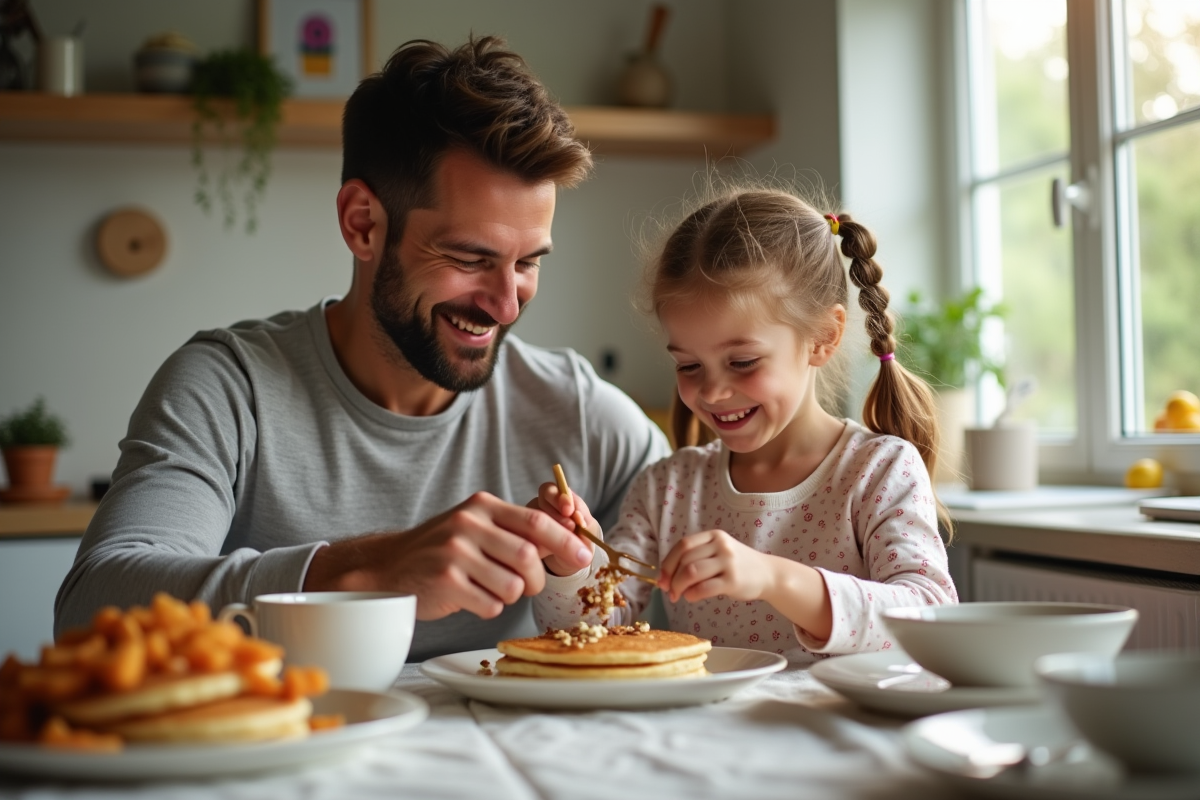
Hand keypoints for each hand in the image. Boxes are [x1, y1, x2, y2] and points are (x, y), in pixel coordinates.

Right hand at [303, 491, 593, 620]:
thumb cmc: (443, 551)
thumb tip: (569, 539)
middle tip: (526, 586)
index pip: (535, 521)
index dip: (565, 541)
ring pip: (513, 585)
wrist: (388, 568)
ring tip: (488, 588)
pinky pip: (490, 604)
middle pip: (529, 557)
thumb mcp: (476, 527)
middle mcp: (468, 523)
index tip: (583, 557)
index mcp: (481, 505)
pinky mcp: (445, 581)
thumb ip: (514, 530)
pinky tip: (470, 598)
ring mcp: (454, 552)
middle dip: (536, 579)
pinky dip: (488, 607)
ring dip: (510, 595)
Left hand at [657, 529, 771, 602]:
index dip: (668, 562)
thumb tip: (665, 578)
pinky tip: (691, 597)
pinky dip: (692, 594)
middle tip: (668, 591)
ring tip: (678, 595)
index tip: (661, 578)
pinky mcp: (733, 581)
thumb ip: (695, 559)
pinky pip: (704, 588)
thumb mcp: (718, 552)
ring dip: (679, 586)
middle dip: (671, 577)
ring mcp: (728, 562)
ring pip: (692, 572)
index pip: (683, 545)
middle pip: (685, 559)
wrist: (768, 574)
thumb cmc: (737, 565)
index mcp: (714, 536)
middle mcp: (721, 545)